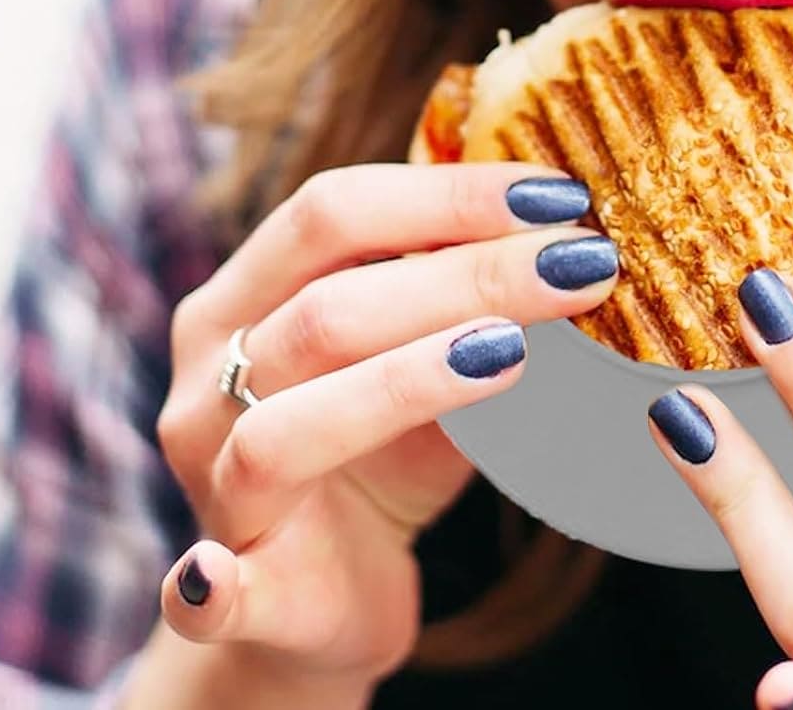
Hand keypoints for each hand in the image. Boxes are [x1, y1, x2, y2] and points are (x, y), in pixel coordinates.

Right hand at [153, 162, 619, 685]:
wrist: (326, 598)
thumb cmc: (384, 452)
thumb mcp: (429, 358)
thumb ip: (472, 302)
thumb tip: (577, 237)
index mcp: (244, 297)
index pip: (333, 212)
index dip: (447, 194)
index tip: (558, 194)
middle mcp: (210, 380)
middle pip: (326, 306)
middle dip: (466, 273)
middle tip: (581, 262)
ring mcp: (213, 487)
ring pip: (286, 427)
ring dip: (405, 382)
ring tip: (513, 350)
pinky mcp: (233, 599)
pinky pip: (213, 594)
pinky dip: (216, 586)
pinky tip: (215, 581)